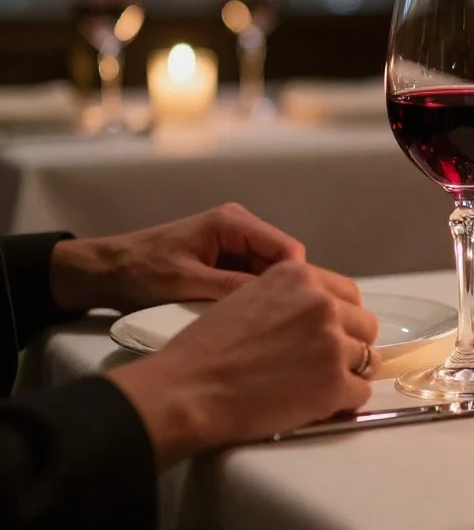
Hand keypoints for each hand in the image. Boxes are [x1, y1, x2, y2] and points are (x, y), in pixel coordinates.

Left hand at [49, 203, 304, 313]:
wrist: (103, 273)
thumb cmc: (139, 272)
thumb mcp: (187, 284)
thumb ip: (234, 288)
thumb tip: (279, 301)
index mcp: (233, 222)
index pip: (288, 249)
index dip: (295, 281)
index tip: (289, 313)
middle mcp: (239, 227)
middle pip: (282, 262)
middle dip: (280, 291)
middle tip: (274, 324)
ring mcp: (233, 244)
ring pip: (269, 274)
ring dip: (264, 297)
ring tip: (255, 324)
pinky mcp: (225, 260)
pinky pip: (251, 279)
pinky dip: (249, 298)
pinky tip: (241, 318)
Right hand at [106, 261, 381, 467]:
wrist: (188, 390)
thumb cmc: (206, 349)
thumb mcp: (248, 296)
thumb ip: (288, 298)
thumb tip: (317, 312)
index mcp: (300, 276)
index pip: (349, 294)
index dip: (341, 317)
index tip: (329, 333)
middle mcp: (323, 304)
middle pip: (365, 325)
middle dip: (349, 343)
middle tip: (322, 363)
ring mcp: (333, 344)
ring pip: (367, 359)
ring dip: (346, 373)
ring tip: (313, 385)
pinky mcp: (335, 383)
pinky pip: (360, 392)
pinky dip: (343, 401)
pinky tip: (317, 404)